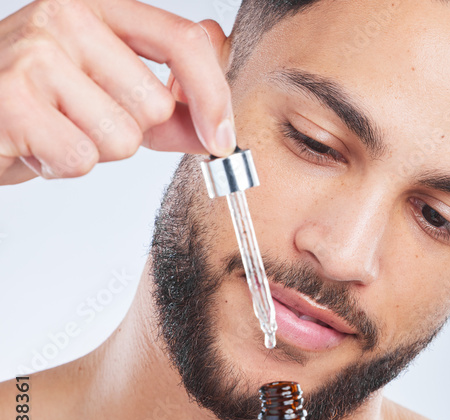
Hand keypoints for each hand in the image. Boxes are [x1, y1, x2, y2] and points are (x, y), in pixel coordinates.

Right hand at [0, 0, 234, 184]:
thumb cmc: (37, 103)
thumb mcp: (109, 90)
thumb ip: (170, 98)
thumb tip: (219, 115)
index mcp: (97, 6)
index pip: (183, 41)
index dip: (214, 95)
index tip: (221, 136)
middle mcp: (64, 17)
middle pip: (155, 105)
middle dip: (129, 132)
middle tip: (80, 119)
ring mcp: (36, 54)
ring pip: (123, 138)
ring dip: (93, 150)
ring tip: (54, 128)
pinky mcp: (13, 98)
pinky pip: (82, 158)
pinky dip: (61, 166)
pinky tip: (33, 143)